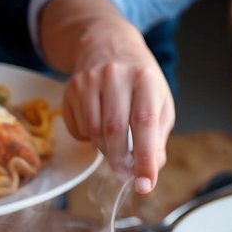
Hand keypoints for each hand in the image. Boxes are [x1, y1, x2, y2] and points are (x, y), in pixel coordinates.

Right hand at [62, 43, 174, 193]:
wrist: (109, 48)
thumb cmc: (140, 82)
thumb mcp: (160, 103)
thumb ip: (157, 137)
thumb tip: (150, 170)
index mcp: (145, 79)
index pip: (144, 123)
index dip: (145, 157)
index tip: (145, 183)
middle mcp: (115, 75)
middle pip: (114, 130)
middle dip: (121, 159)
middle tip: (126, 173)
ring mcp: (89, 80)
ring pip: (94, 131)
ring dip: (105, 149)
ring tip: (114, 147)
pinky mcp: (71, 88)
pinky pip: (78, 128)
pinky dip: (89, 139)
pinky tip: (98, 128)